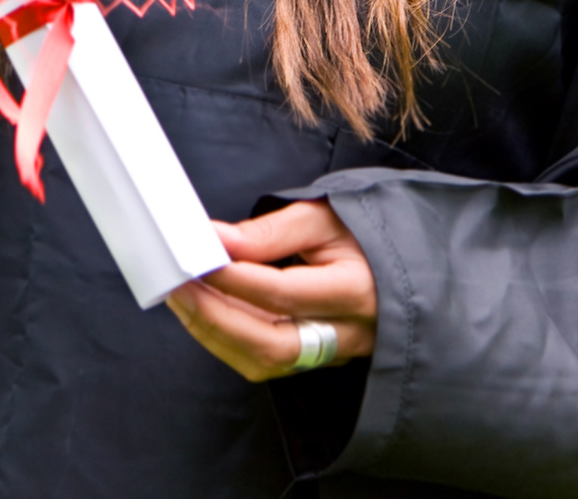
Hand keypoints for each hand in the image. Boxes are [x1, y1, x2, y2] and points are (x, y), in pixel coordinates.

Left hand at [167, 201, 378, 382]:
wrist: (400, 263)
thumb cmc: (362, 234)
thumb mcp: (323, 216)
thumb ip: (270, 232)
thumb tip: (217, 241)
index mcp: (358, 291)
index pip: (283, 293)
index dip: (232, 279)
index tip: (194, 258)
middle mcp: (349, 333)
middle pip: (273, 345)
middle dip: (215, 318)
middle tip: (177, 286)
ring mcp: (335, 353)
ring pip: (266, 361)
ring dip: (215, 332)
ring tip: (182, 296)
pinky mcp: (318, 359)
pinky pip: (267, 361)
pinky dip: (228, 339)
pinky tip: (205, 311)